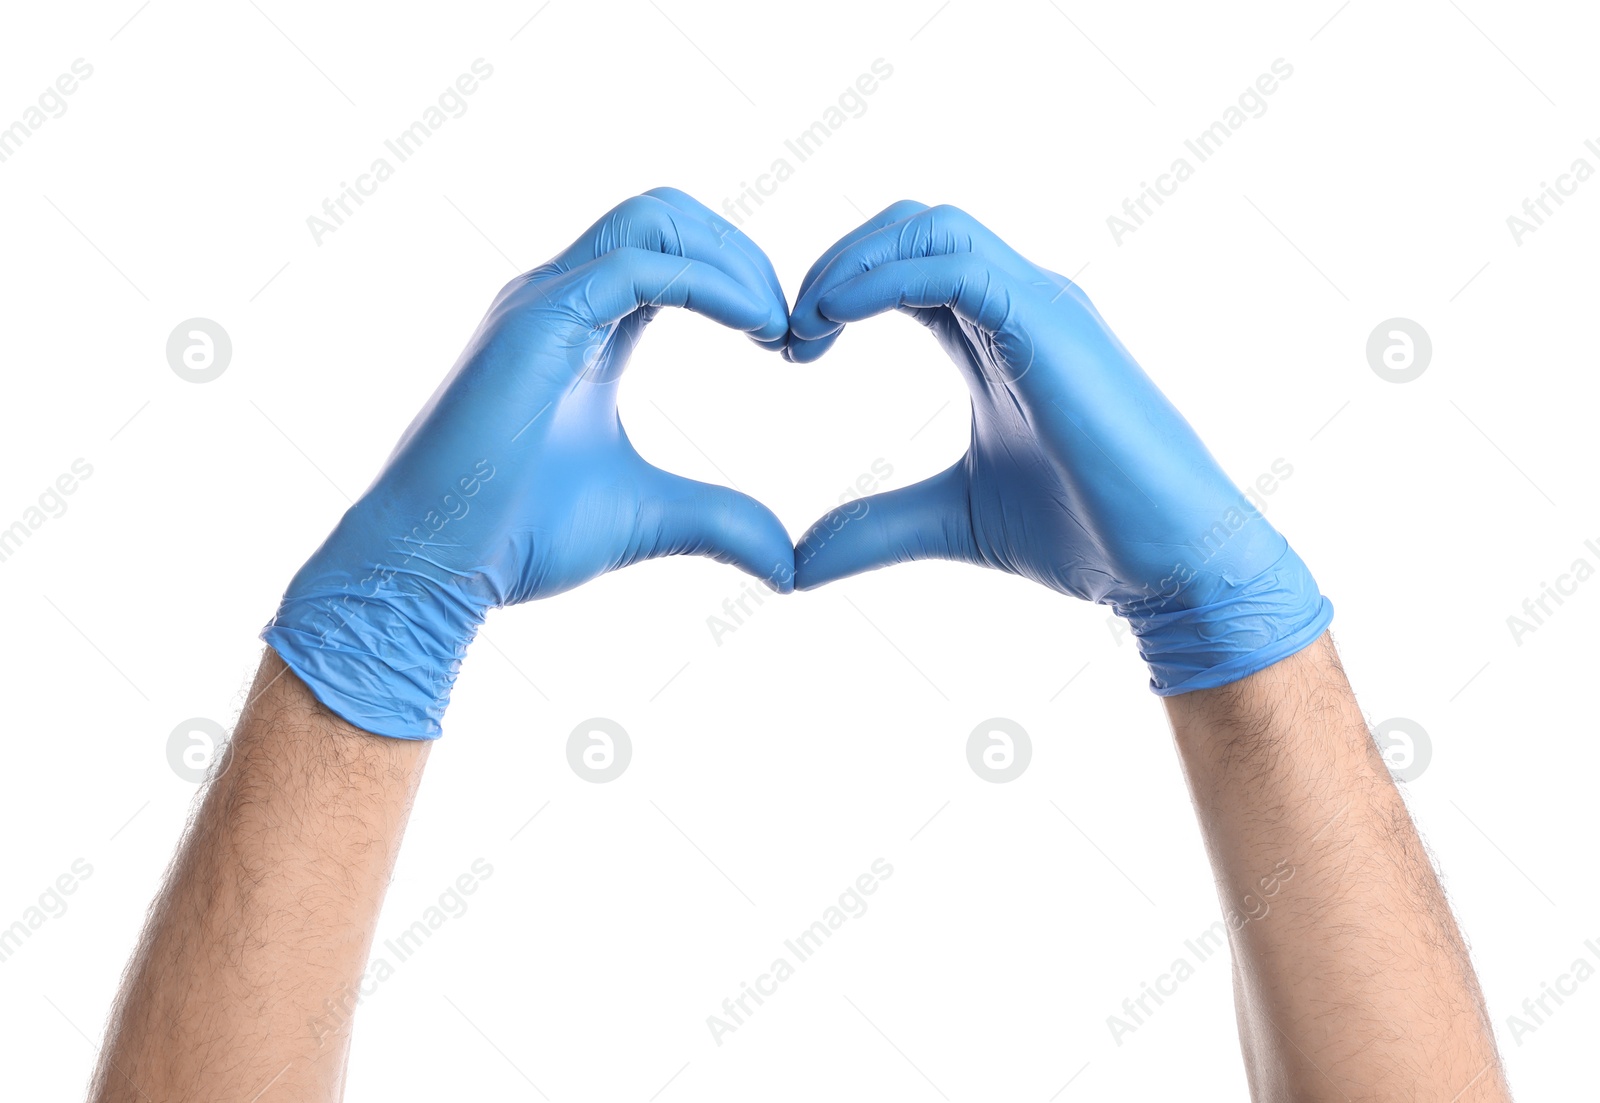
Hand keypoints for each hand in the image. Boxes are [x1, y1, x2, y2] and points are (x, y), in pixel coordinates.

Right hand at [264, 188, 794, 737]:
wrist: (435, 566)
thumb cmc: (517, 538)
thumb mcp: (647, 520)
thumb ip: (719, 521)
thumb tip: (786, 564)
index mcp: (586, 325)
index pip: (674, 253)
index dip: (742, 279)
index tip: (791, 345)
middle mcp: (560, 296)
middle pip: (668, 214)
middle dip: (745, 256)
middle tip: (794, 328)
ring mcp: (543, 300)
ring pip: (654, 218)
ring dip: (734, 259)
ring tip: (778, 327)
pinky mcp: (537, 322)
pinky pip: (640, 265)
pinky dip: (711, 283)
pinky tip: (757, 329)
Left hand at [785, 201, 1331, 693]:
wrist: (1167, 566)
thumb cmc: (1080, 535)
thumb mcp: (949, 521)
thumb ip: (874, 526)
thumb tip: (792, 564)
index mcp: (991, 333)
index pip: (902, 263)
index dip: (836, 288)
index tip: (791, 351)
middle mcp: (1017, 304)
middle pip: (910, 226)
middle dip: (834, 262)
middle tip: (787, 335)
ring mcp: (1040, 307)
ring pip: (933, 227)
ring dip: (852, 261)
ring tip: (805, 325)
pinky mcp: (1053, 327)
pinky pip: (958, 266)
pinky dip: (885, 277)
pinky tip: (835, 320)